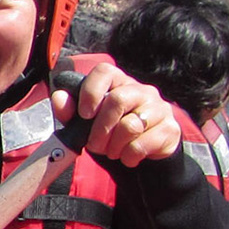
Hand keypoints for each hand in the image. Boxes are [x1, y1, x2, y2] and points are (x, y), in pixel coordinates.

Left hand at [51, 61, 178, 164]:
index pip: (105, 72)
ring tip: (112, 152)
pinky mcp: (170, 128)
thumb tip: (59, 97)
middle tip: (95, 145)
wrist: (143, 154)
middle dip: (100, 129)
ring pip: (130, 126)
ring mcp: (159, 108)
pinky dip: (128, 156)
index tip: (84, 114)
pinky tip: (127, 157)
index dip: (91, 91)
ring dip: (113, 146)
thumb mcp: (86, 123)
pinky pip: (142, 144)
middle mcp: (142, 91)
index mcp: (119, 83)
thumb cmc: (111, 132)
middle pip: (117, 100)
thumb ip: (70, 111)